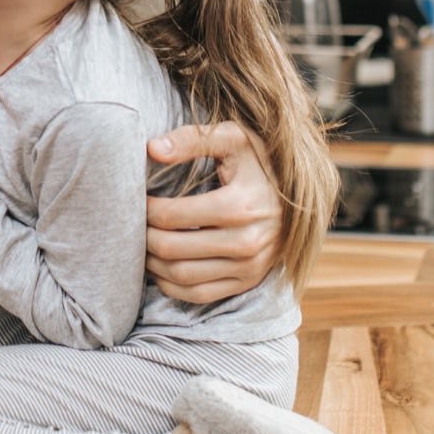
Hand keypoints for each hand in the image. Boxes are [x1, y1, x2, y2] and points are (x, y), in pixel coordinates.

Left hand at [144, 120, 282, 302]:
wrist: (299, 193)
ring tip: (143, 243)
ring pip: (182, 276)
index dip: (145, 209)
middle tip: (134, 223)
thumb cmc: (257, 160)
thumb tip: (151, 150)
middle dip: (143, 237)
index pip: (172, 215)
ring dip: (153, 263)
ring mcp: (251, 267)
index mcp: (241, 205)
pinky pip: (199, 295)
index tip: (138, 199)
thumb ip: (190, 140)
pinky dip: (172, 285)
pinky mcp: (249, 281)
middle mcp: (248, 242)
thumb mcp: (231, 138)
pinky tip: (161, 266)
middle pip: (172, 249)